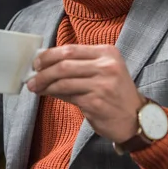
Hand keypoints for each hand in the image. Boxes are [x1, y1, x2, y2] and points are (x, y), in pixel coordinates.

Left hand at [27, 44, 144, 143]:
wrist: (136, 119)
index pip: (70, 49)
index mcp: (107, 52)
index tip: (36, 62)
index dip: (49, 55)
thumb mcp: (104, 71)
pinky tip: (47, 94)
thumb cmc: (115, 93)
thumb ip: (80, 64)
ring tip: (34, 87)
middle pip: (64, 64)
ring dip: (45, 84)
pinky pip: (68, 96)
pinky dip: (54, 94)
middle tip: (32, 77)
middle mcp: (107, 66)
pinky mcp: (96, 102)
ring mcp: (102, 84)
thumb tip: (45, 64)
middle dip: (43, 71)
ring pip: (63, 81)